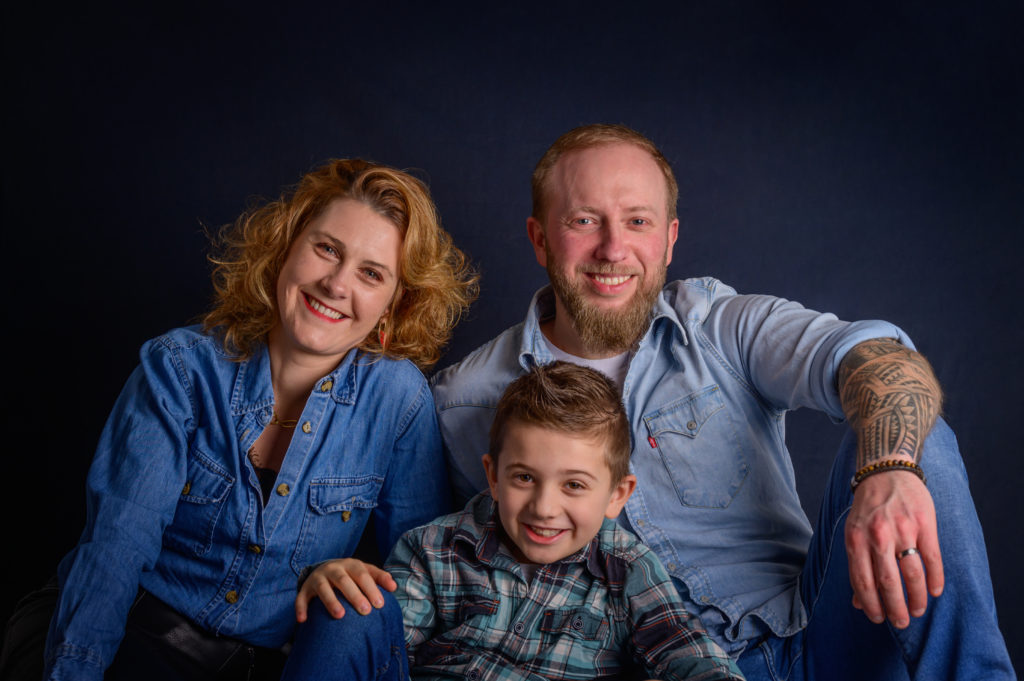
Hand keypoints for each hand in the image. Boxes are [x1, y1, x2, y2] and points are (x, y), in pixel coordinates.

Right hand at [294, 558, 396, 621]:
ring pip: (323, 588)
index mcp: (350, 565)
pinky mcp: (305, 588)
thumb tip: (394, 587)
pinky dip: (301, 608)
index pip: (362, 575)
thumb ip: (379, 577)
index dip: (371, 588)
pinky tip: (303, 620)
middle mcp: (333, 569)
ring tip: (340, 616)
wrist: (325, 569)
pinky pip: (301, 598)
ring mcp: (318, 578)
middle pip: (344, 581)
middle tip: (366, 611)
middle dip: (354, 595)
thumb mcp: (364, 571)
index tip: (380, 604)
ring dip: (331, 601)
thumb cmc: (351, 574)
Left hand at [844, 469, 943, 627]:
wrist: (886, 472)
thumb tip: (857, 602)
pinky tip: (934, 591)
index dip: (870, 604)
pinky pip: (932, 558)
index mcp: (855, 538)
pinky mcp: (924, 523)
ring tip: (918, 610)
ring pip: (912, 573)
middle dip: (895, 607)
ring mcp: (902, 528)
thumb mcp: (853, 532)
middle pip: (888, 581)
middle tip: (901, 622)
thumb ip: (856, 565)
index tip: (878, 619)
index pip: (862, 580)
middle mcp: (877, 535)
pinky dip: (935, 578)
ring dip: (917, 597)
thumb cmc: (867, 508)